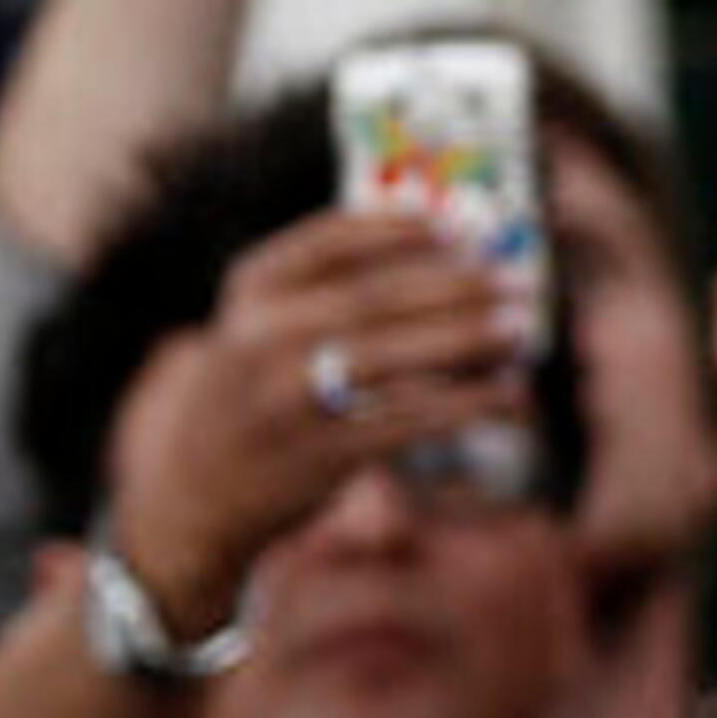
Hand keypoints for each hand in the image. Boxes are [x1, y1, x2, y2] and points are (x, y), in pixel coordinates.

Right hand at [102, 205, 533, 637]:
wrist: (195, 492)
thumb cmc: (250, 398)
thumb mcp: (258, 328)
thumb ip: (322, 292)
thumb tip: (439, 260)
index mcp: (252, 288)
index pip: (332, 240)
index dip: (401, 229)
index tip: (458, 225)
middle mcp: (266, 334)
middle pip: (379, 297)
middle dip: (456, 286)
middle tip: (516, 281)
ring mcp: (294, 395)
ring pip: (400, 358)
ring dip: (470, 341)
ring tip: (521, 332)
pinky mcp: (326, 452)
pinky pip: (412, 420)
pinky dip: (468, 406)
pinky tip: (508, 397)